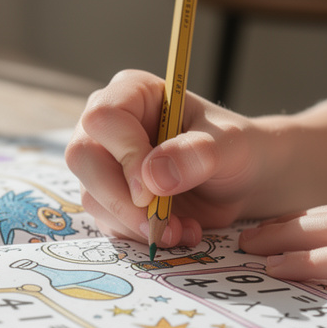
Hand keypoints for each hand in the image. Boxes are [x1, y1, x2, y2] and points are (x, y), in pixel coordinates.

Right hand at [66, 70, 260, 248]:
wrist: (243, 180)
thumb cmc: (236, 148)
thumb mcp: (229, 144)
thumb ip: (197, 153)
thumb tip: (153, 177)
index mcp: (134, 93)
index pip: (104, 118)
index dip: (124, 155)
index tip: (153, 189)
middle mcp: (110, 125)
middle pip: (83, 157)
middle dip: (121, 199)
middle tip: (160, 222)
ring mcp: (107, 162)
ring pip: (92, 196)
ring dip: (135, 223)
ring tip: (181, 228)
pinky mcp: (111, 196)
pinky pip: (108, 220)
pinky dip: (140, 234)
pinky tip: (176, 232)